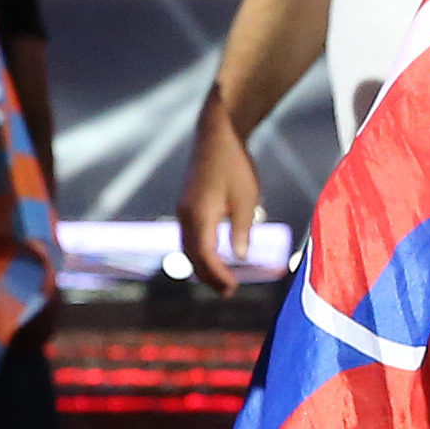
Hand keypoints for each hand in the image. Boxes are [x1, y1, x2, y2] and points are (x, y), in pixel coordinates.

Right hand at [178, 107, 264, 287]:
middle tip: (229, 292)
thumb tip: (240, 257)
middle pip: (193, 255)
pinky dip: (199, 252)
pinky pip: (189, 236)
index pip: (205, 255)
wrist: (217, 136)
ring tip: (222, 281)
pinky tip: (213, 258)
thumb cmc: (235, 165)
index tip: (232, 288)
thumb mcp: (246, 199)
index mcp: (200, 214)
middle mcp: (186, 215)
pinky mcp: (186, 205)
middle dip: (209, 275)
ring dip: (203, 266)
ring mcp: (183, 210)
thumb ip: (242, 229)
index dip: (218, 274)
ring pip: (188, 247)